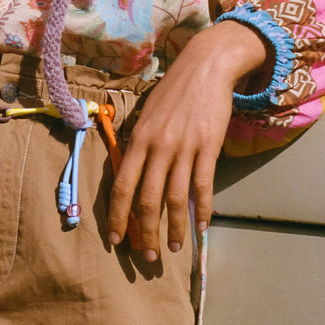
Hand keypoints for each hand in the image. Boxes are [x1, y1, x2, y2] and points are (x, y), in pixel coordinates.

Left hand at [106, 21, 267, 260]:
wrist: (205, 67)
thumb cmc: (173, 90)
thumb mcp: (148, 113)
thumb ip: (140, 142)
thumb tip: (131, 172)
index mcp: (139, 138)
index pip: (122, 185)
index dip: (117, 215)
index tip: (115, 239)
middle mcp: (159, 146)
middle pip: (148, 199)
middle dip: (144, 232)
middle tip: (146, 257)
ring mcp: (185, 148)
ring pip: (175, 199)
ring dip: (173, 228)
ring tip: (172, 248)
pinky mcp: (208, 148)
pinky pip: (203, 187)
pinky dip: (202, 211)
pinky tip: (201, 227)